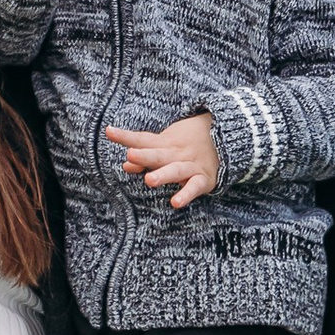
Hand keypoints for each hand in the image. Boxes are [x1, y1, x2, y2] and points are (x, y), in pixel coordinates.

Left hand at [105, 112, 220, 207]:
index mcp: (165, 143)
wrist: (226, 136)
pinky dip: (186, 194)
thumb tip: (125, 165)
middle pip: (158, 154)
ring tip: (150, 180)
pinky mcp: (203, 178)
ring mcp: (190, 165)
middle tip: (131, 155)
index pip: (142, 138)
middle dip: (145, 156)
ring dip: (163, 174)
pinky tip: (175, 203)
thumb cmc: (187, 144)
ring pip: (176, 170)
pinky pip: (194, 187)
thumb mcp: (166, 145)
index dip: (126, 136)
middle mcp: (176, 153)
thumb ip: (145, 155)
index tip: (109, 132)